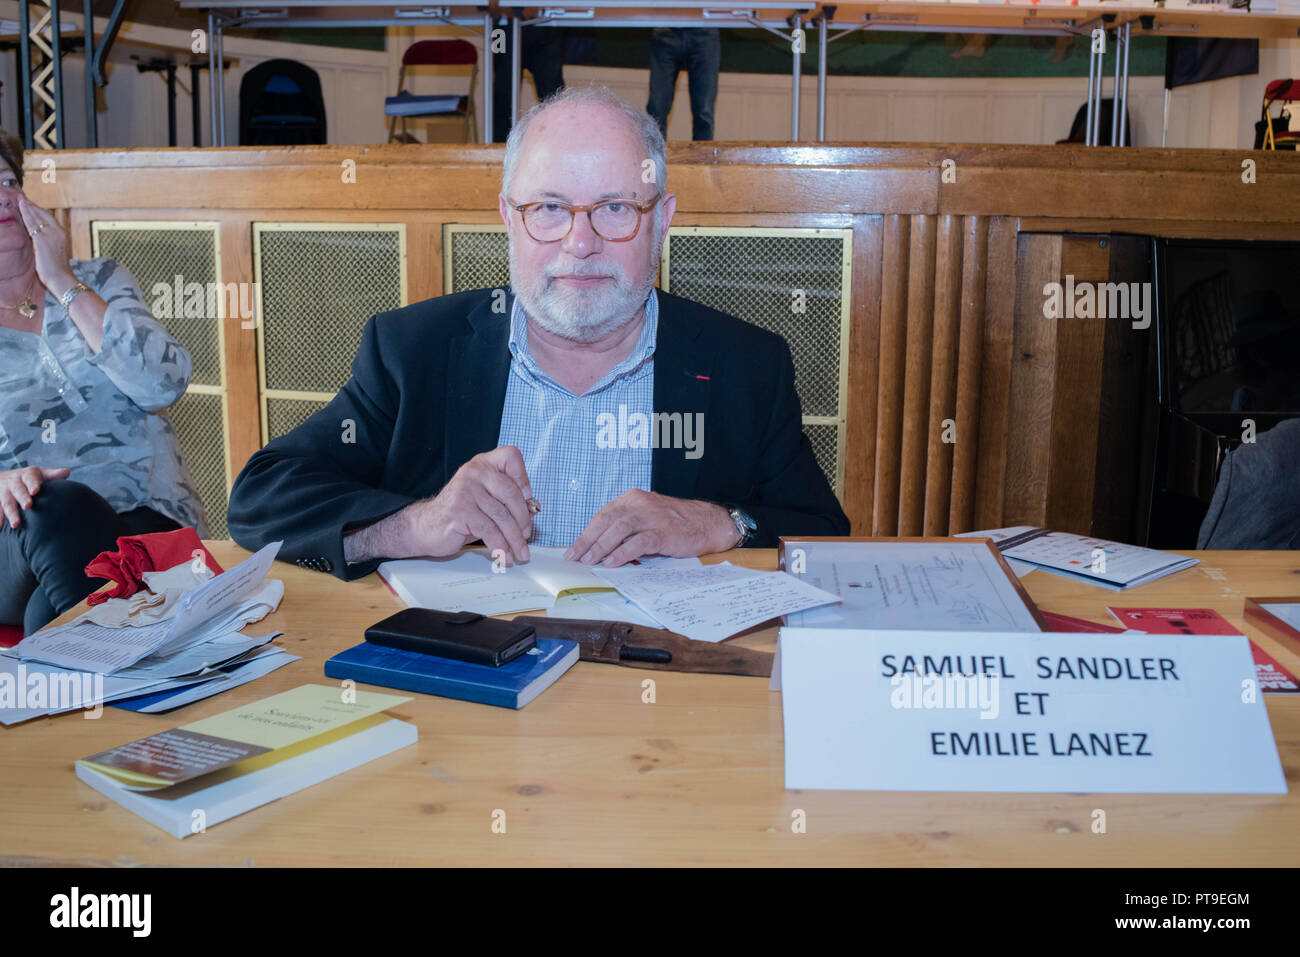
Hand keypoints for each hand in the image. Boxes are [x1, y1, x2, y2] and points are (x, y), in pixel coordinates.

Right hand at [0, 466, 69, 528]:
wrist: (6, 478)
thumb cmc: (30, 478)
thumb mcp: (40, 473)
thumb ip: (53, 474)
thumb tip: (67, 472)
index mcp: (26, 475)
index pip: (30, 479)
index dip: (32, 484)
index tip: (35, 491)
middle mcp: (14, 483)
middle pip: (17, 490)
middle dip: (22, 498)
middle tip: (27, 506)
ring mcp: (4, 492)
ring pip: (6, 502)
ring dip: (10, 513)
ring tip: (16, 524)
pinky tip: (0, 528)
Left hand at [18, 196, 74, 296]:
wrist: (61, 278)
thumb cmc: (58, 270)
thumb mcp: (55, 253)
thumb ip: (48, 244)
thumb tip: (38, 241)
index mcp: (62, 235)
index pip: (50, 219)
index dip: (39, 211)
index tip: (32, 205)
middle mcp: (58, 232)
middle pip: (43, 214)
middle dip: (33, 206)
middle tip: (23, 198)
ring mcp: (50, 234)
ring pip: (37, 216)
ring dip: (28, 206)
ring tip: (20, 198)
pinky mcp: (41, 239)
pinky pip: (32, 223)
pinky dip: (26, 213)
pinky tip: (21, 206)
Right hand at [400, 445, 534, 563]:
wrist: (426, 526)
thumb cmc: (460, 513)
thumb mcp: (486, 501)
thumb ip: (507, 500)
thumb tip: (533, 510)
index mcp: (483, 464)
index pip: (511, 456)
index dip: (524, 477)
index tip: (529, 499)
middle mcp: (474, 472)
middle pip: (511, 493)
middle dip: (523, 519)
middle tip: (527, 535)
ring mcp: (465, 490)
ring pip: (501, 516)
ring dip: (514, 539)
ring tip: (519, 552)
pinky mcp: (460, 511)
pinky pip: (489, 530)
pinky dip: (500, 546)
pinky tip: (503, 555)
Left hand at [564, 489, 739, 567]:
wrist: (708, 522)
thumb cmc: (675, 523)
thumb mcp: (647, 518)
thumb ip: (626, 528)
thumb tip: (600, 548)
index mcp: (633, 499)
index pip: (603, 515)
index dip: (587, 533)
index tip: (574, 549)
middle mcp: (640, 504)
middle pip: (607, 520)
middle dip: (588, 540)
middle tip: (575, 557)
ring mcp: (652, 517)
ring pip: (619, 529)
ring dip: (601, 546)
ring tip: (590, 560)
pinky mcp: (663, 532)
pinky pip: (638, 542)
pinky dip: (622, 553)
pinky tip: (612, 562)